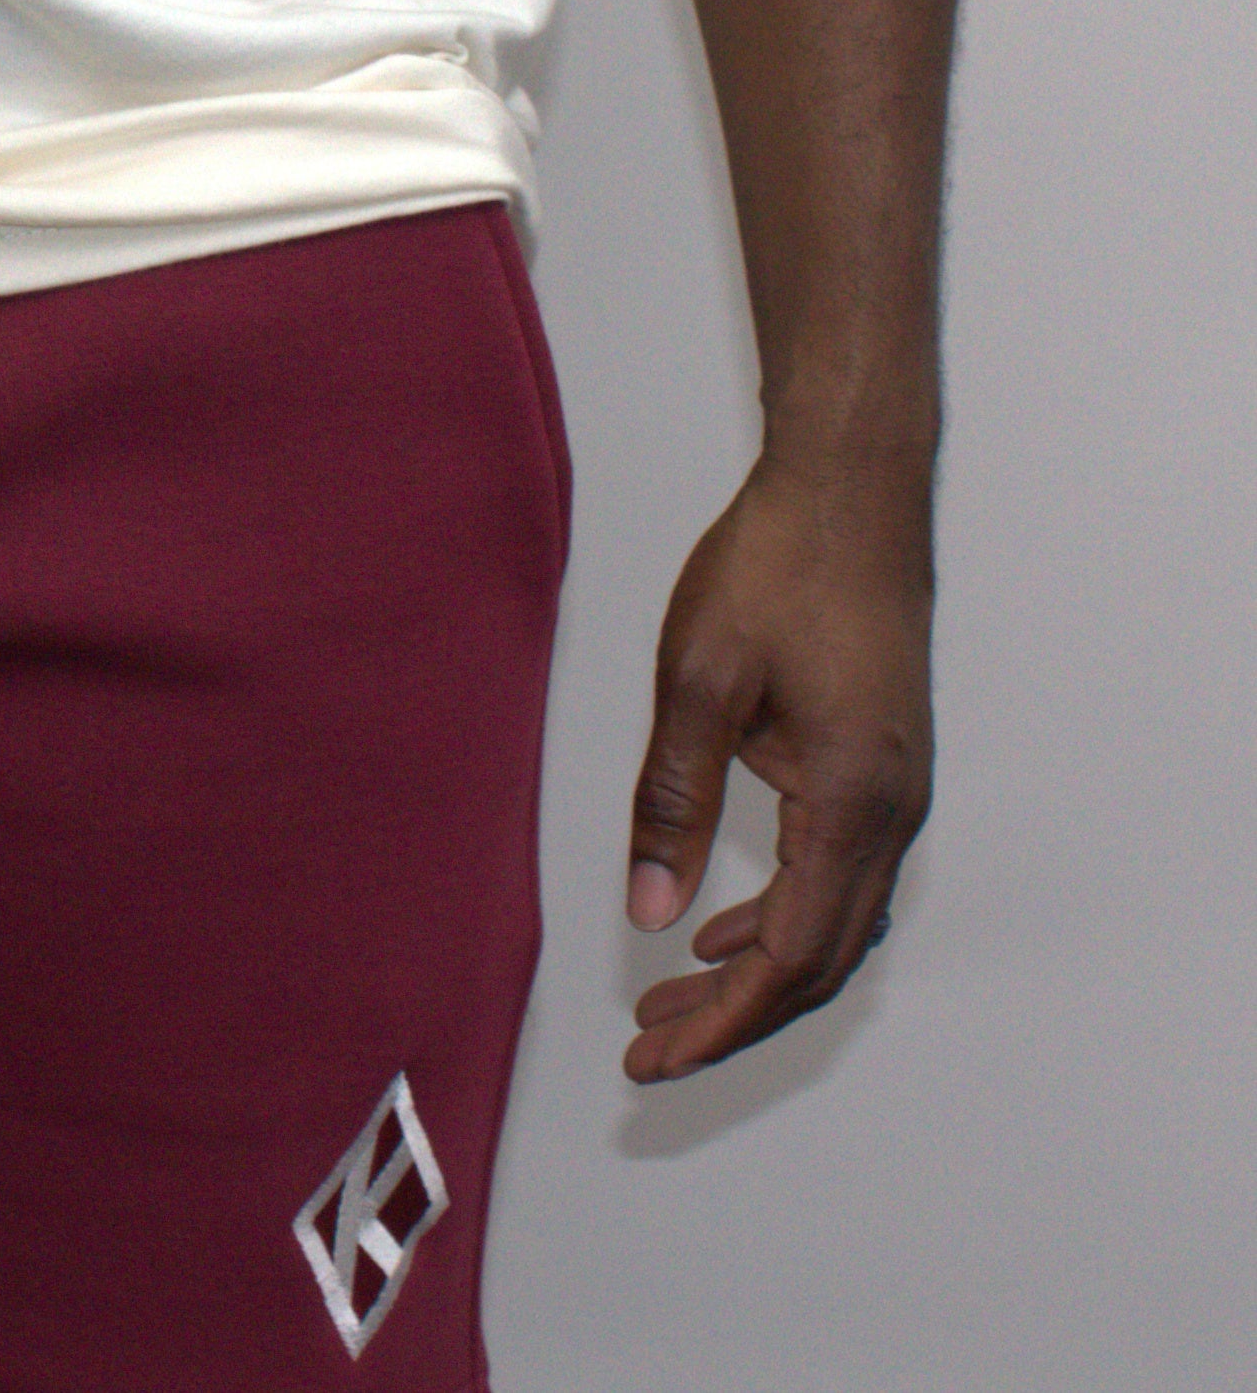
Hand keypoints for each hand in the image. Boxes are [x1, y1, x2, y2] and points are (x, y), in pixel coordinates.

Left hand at [622, 454, 933, 1082]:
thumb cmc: (780, 565)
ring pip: (833, 922)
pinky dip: (784, 917)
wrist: (852, 487)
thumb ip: (673, 800)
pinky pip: (839, 875)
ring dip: (757, 972)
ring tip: (675, 1000)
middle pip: (819, 958)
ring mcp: (897, 790)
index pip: (790, 957)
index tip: (657, 1060)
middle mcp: (892, 812)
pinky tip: (726, 923)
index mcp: (852, 801)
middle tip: (652, 1051)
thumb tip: (649, 911)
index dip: (724, 1022)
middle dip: (736, 1017)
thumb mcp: (701, 679)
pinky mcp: (882, 765)